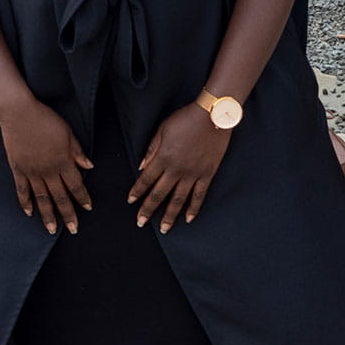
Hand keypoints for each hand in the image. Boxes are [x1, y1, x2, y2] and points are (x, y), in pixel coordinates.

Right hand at [0, 96, 96, 231]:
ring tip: (52, 230)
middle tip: (73, 230)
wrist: (18, 113)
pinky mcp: (18, 169)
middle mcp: (47, 171)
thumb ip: (78, 152)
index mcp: (62, 161)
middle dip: (68, 214)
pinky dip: (25, 203)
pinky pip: (22, 190)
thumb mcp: (67, 132)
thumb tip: (90, 167)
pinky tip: (29, 213)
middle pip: (60, 197)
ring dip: (48, 215)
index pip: (76, 185)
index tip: (88, 208)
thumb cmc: (45, 119)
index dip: (83, 198)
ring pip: (41, 198)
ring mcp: (31, 171)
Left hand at [133, 101, 234, 229]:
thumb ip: (151, 149)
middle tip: (140, 223)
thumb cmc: (186, 118)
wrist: (213, 115)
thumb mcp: (162, 129)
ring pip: (179, 199)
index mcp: (163, 157)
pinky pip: (199, 195)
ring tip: (164, 229)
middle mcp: (176, 169)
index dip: (137, 191)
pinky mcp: (207, 174)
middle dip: (148, 209)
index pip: (146, 179)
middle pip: (159, 194)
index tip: (131, 202)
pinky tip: (188, 219)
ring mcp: (193, 173)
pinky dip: (194, 208)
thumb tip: (141, 167)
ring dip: (170, 215)